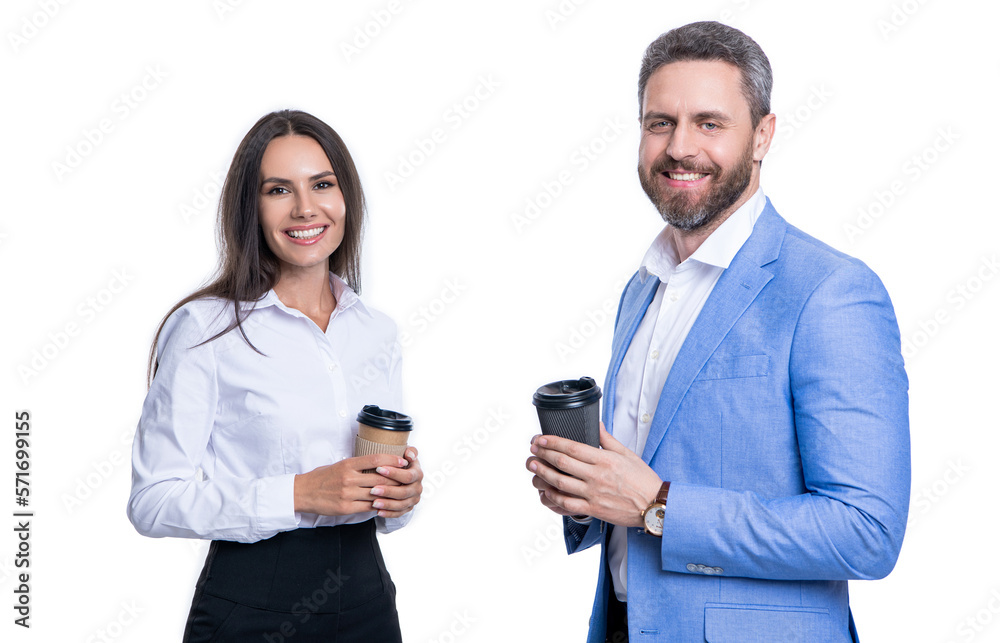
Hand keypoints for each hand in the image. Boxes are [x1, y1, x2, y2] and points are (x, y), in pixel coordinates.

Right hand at [294, 449, 419, 517]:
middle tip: (407, 477)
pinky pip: (368, 507)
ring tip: (399, 491)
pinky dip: (378, 505)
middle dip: (396, 478)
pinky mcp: (346, 507)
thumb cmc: (322, 477)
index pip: (375, 459)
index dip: (392, 459)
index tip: (402, 460)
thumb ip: (357, 465)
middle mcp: (349, 478)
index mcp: (348, 464)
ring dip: (389, 493)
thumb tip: (378, 463)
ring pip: (376, 493)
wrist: (303, 492)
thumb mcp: (339, 465)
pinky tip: (384, 503)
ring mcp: (348, 494)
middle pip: (380, 477)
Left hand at [370, 447, 422, 518]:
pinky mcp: (408, 508)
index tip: (378, 469)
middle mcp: (418, 488)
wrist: (403, 475)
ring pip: (401, 504)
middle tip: (373, 489)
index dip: (394, 473)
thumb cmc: (402, 463)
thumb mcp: (407, 455)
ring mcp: (413, 499)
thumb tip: (409, 454)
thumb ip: (410, 452)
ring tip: (373, 502)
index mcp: (418, 474)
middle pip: (404, 492)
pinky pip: (398, 513)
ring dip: (387, 504)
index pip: (408, 476)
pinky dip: (388, 513)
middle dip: (388, 491)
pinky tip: (377, 512)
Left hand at [526, 424, 661, 527]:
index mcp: (605, 460)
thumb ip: (608, 439)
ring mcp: (594, 494)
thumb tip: (596, 424)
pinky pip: (567, 504)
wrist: (654, 506)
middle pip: (562, 463)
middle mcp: (597, 476)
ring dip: (543, 474)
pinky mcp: (593, 510)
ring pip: (561, 483)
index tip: (540, 438)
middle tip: (532, 450)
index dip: (553, 442)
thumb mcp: (627, 454)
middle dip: (543, 455)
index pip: (572, 447)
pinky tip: (545, 492)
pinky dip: (553, 498)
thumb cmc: (642, 480)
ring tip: (533, 467)